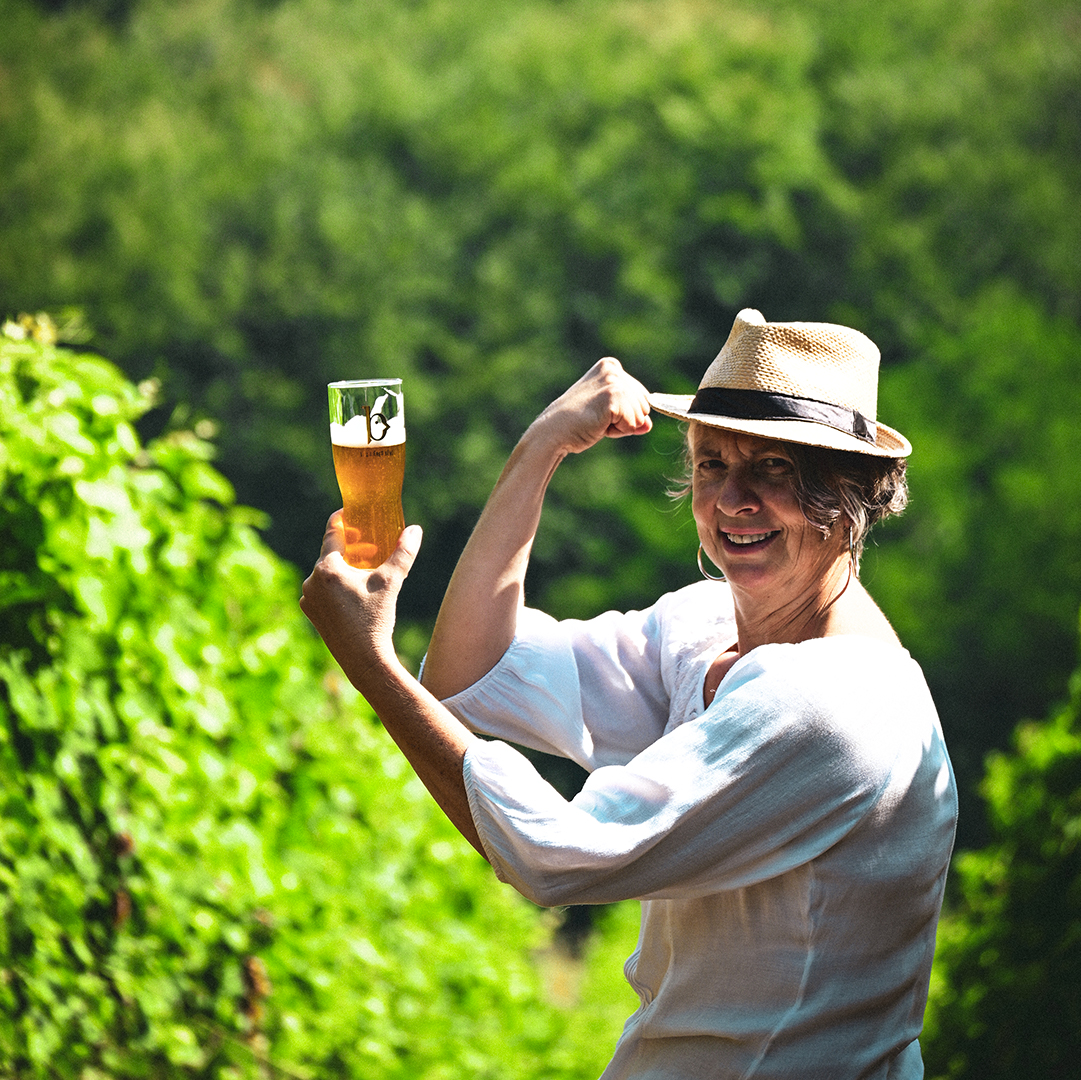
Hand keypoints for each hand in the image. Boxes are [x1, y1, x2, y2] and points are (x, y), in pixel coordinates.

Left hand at [300, 512, 421, 688]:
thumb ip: (403, 553)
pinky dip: (337, 586)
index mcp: (327, 569)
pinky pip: (323, 591)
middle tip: (368, 545)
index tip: (348, 512)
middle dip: (350, 549)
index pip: (332, 534)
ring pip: (327, 574)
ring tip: (363, 570)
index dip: (342, 520)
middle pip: (330, 555)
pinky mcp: (311, 613)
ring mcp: (308, 598)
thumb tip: (415, 530)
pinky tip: (354, 591)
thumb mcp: (391, 582)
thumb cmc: (376, 618)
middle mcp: (311, 581)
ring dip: (343, 568)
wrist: (364, 659)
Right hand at [530, 357, 651, 457]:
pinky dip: (618, 432)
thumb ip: (632, 416)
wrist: (553, 433)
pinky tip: (598, 425)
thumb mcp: (608, 416)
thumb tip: (648, 424)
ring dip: (621, 427)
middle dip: (625, 420)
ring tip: (596, 422)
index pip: (641, 397)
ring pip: (641, 416)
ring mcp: (613, 381)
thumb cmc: (577, 424)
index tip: (599, 413)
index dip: (624, 413)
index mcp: (610, 367)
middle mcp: (613, 370)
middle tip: (597, 419)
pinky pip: (633, 424)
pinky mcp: (613, 396)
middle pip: (644, 405)